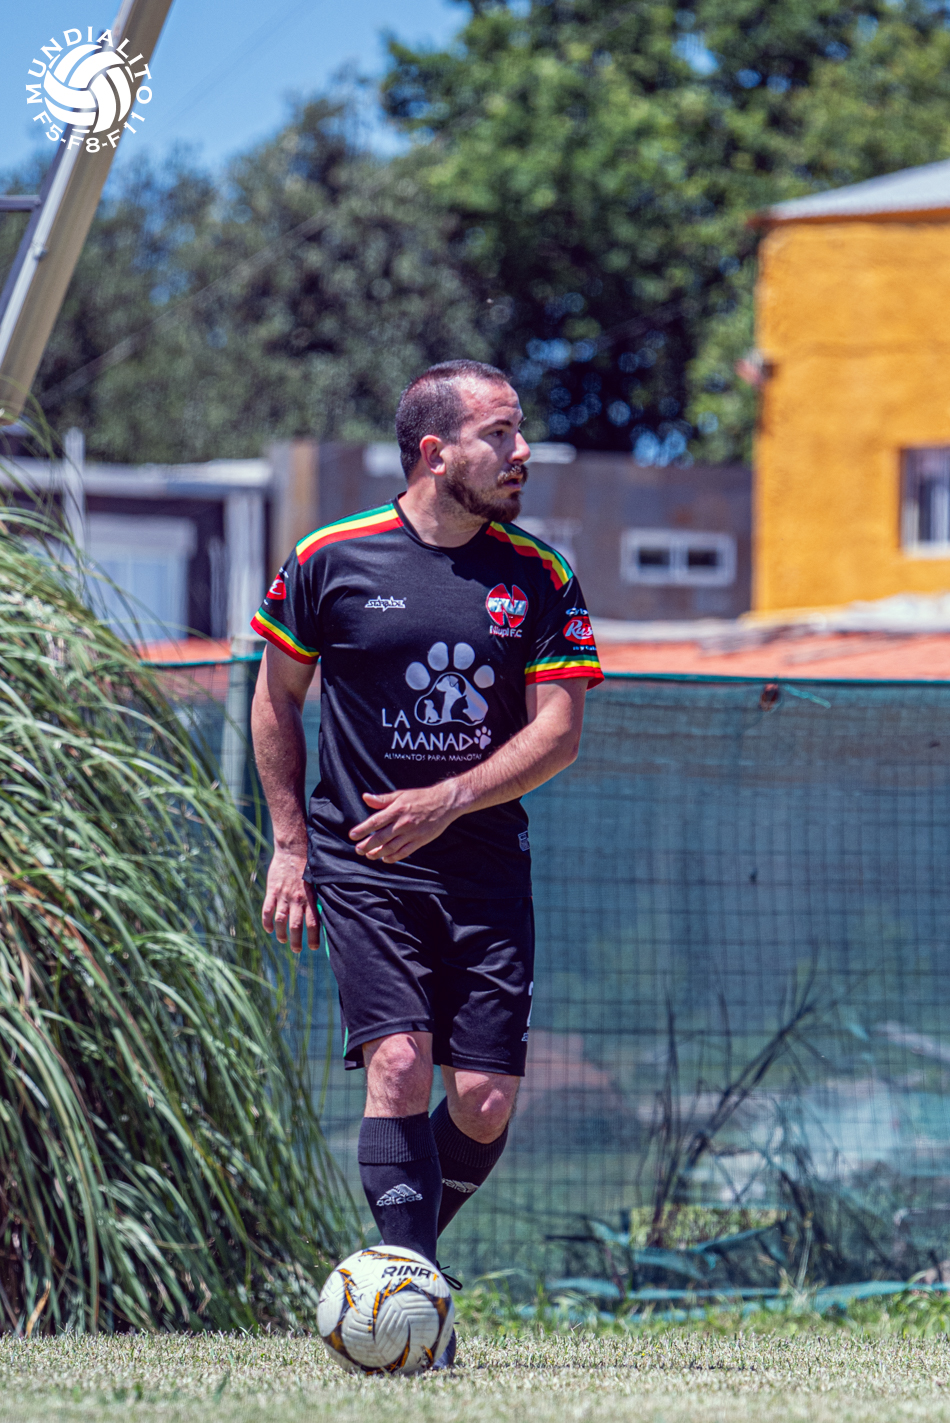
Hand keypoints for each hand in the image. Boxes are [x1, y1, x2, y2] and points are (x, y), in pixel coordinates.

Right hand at [261, 846, 318, 951]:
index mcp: (310, 898)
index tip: (314, 947)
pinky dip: (267, 922)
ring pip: (281, 921)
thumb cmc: (309, 867)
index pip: (313, 924)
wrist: (294, 850)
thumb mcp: (317, 883)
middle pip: (296, 926)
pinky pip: (267, 910)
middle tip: (297, 950)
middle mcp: (297, 899)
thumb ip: (317, 899)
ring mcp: (283, 895)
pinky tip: (269, 929)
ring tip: (283, 941)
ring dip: (281, 934)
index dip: (313, 938)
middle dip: (297, 941)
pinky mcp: (272, 890)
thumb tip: (324, 915)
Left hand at [349, 782, 466, 862]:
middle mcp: (403, 823)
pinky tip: (385, 859)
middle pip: (380, 838)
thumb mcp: (401, 795)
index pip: (375, 822)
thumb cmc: (420, 797)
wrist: (445, 802)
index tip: (352, 835)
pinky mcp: (420, 841)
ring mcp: (411, 833)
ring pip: (391, 847)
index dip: (362, 830)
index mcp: (397, 810)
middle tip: (358, 850)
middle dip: (367, 845)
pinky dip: (393, 857)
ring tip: (369, 856)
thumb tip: (366, 797)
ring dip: (378, 853)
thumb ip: (382, 799)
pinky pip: (404, 852)